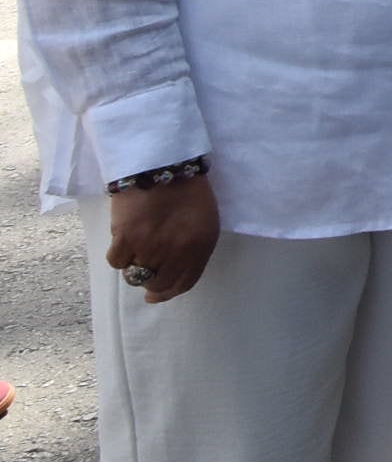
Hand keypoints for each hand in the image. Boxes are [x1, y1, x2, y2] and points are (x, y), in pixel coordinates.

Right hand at [107, 175, 219, 302]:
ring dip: (134, 265)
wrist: (162, 164)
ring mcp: (150, 247)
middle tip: (143, 271)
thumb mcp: (205, 221)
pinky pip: (117, 261)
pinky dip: (119, 253)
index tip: (154, 297)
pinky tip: (123, 238)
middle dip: (150, 282)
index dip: (167, 294)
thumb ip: (193, 250)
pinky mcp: (126, 239)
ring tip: (136, 245)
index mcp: (201, 246)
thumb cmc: (186, 190)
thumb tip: (172, 274)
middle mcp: (177, 252)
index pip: (184, 283)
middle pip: (157, 283)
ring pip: (134, 275)